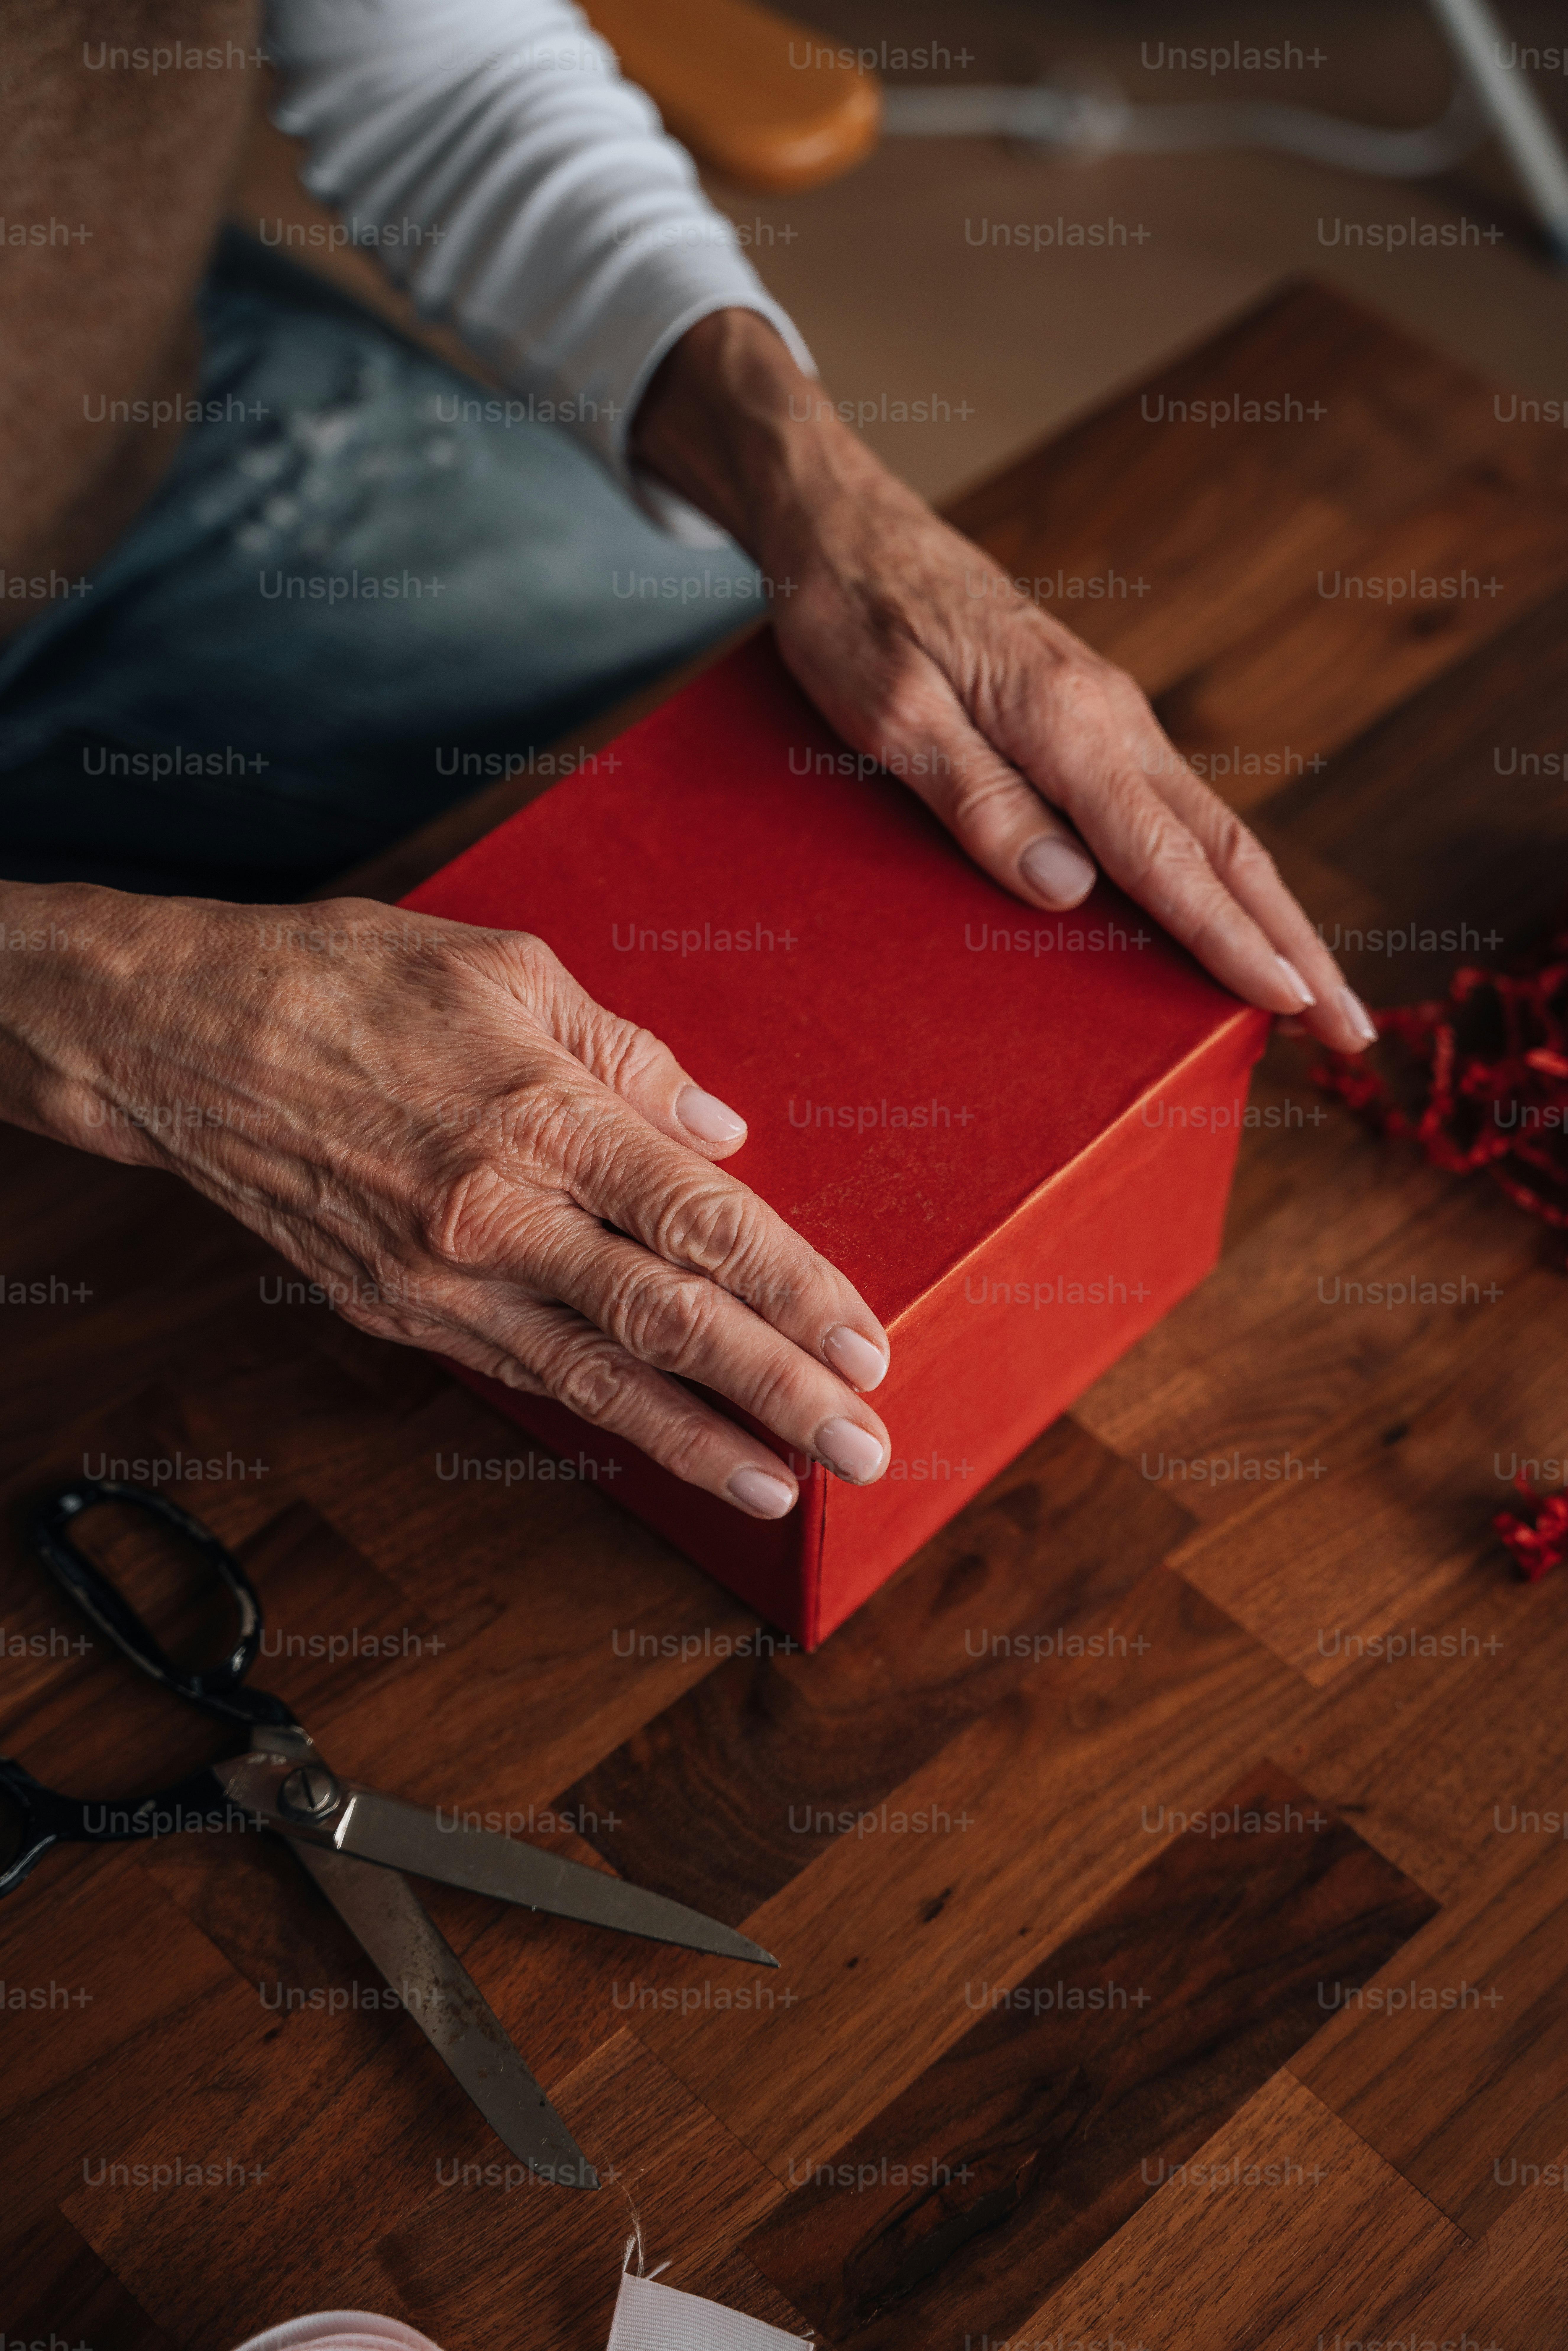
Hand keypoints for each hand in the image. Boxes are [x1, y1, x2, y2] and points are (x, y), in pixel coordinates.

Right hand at [0, 885, 892, 1516]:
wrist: (180, 1039)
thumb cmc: (346, 983)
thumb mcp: (508, 973)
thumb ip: (628, 1056)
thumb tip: (717, 1130)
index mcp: (540, 1116)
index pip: (702, 1222)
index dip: (794, 1291)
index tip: (865, 1344)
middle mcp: (497, 1214)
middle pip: (668, 1321)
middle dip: (776, 1391)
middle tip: (861, 1448)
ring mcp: (441, 1278)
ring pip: (596, 1378)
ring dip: (699, 1440)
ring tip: (784, 1488)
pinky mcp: (395, 1310)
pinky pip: (519, 1373)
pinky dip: (599, 1419)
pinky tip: (662, 1447)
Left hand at [632, 311, 1376, 1055]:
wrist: (846, 526)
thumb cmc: (854, 617)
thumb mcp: (890, 718)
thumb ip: (978, 801)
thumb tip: (1065, 890)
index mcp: (1067, 723)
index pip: (1169, 862)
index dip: (1234, 942)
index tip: (1294, 1004)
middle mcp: (1111, 719)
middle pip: (1226, 852)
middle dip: (1295, 945)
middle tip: (1351, 1028)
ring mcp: (1108, 717)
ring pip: (1213, 832)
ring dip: (1271, 914)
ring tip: (1314, 990)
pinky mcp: (1087, 719)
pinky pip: (1172, 811)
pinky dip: (1218, 874)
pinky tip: (1230, 914)